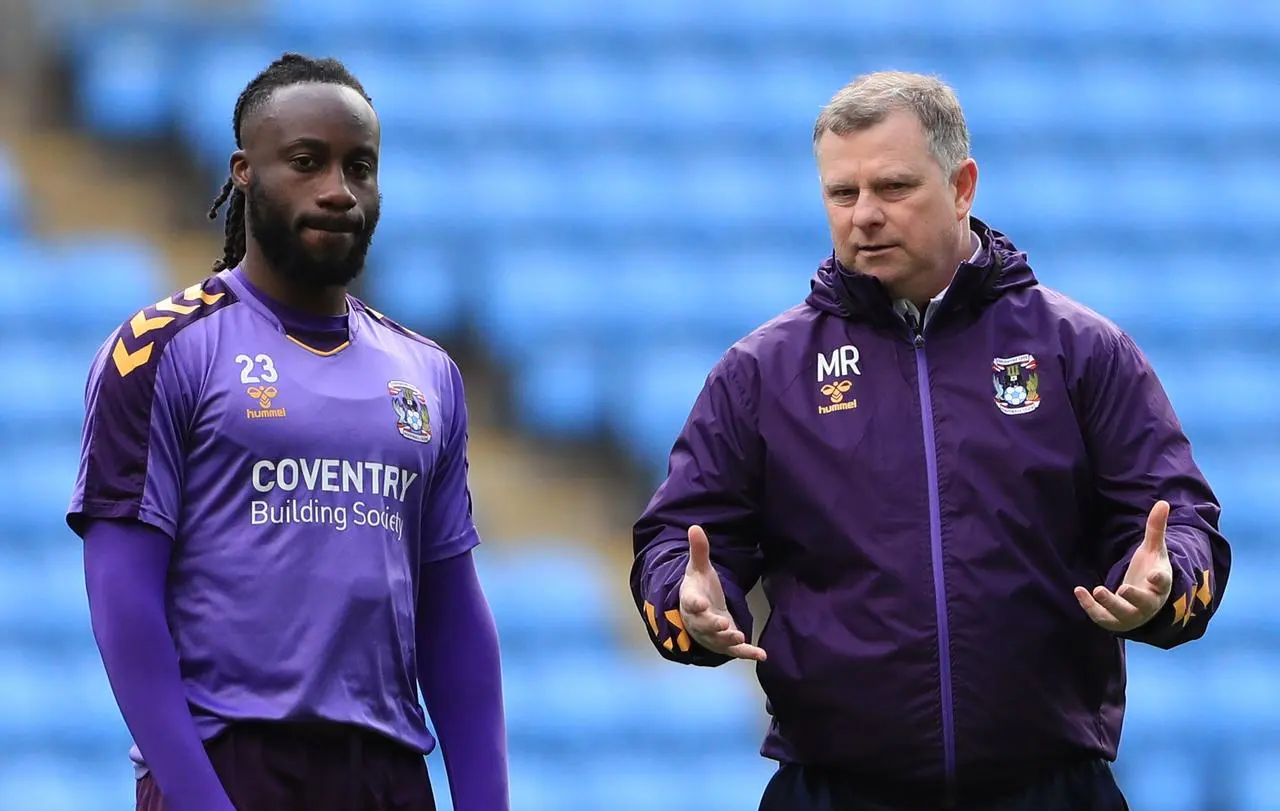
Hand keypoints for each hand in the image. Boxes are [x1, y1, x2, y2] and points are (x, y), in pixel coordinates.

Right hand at [678, 525, 766, 660]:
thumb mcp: (699, 568)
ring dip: (729, 640)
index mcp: (691, 601)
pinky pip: (735, 651)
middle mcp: (699, 621)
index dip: (695, 603)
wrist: (699, 611)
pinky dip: (747, 654)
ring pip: (718, 640)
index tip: (700, 603)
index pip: (691, 602)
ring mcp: (711, 635)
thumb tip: (694, 526)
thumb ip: (699, 550)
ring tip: (740, 637)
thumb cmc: (700, 588)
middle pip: (704, 625)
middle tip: (724, 624)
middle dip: (713, 626)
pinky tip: (762, 655)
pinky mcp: (724, 644)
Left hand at [1075, 500, 1173, 632]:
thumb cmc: (1149, 572)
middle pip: (1144, 603)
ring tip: (1097, 590)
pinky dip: (1090, 607)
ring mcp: (1131, 614)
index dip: (1159, 580)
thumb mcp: (1153, 550)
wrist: (1146, 601)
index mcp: (1159, 585)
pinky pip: (1102, 617)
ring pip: (1122, 614)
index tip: (1153, 575)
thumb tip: (1162, 502)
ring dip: (1110, 604)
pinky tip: (1079, 590)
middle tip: (1124, 588)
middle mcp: (1148, 603)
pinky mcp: (1114, 620)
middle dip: (1134, 598)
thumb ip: (1155, 529)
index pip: (1162, 583)